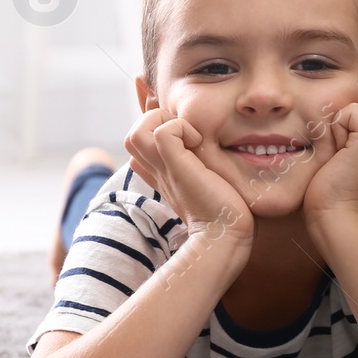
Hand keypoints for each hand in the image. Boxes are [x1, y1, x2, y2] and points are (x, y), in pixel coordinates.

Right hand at [124, 107, 253, 247]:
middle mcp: (158, 171)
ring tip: (190, 136)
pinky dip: (180, 127)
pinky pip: (163, 132)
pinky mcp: (177, 166)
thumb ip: (198, 171)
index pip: (140, 149)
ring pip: (137, 132)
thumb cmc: (223, 213)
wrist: (225, 235)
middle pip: (132, 137)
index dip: (155, 134)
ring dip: (162, 123)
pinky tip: (199, 141)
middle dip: (157, 123)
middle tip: (187, 134)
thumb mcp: (205, 185)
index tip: (183, 139)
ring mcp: (164, 169)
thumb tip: (199, 155)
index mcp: (162, 176)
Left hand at [304, 92, 357, 234]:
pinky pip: (356, 110)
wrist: (336, 219)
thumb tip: (350, 120)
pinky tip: (336, 148)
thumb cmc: (334, 197)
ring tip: (342, 143)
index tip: (352, 139)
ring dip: (353, 115)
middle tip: (347, 139)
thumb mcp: (355, 166)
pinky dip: (340, 123)